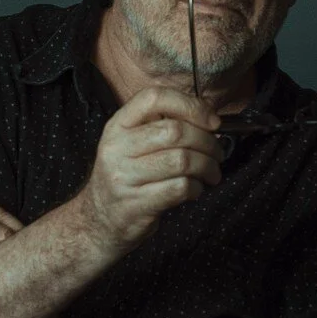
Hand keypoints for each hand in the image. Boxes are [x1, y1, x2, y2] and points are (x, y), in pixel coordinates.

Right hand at [76, 85, 223, 250]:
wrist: (99, 219)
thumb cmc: (127, 176)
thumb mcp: (132, 144)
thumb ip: (162, 125)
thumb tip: (209, 117)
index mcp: (118, 125)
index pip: (154, 98)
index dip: (190, 105)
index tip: (212, 121)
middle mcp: (117, 147)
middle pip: (175, 131)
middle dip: (207, 142)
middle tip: (217, 153)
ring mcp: (124, 176)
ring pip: (182, 160)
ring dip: (207, 167)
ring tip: (211, 173)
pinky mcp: (136, 203)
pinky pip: (180, 188)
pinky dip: (197, 188)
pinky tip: (195, 190)